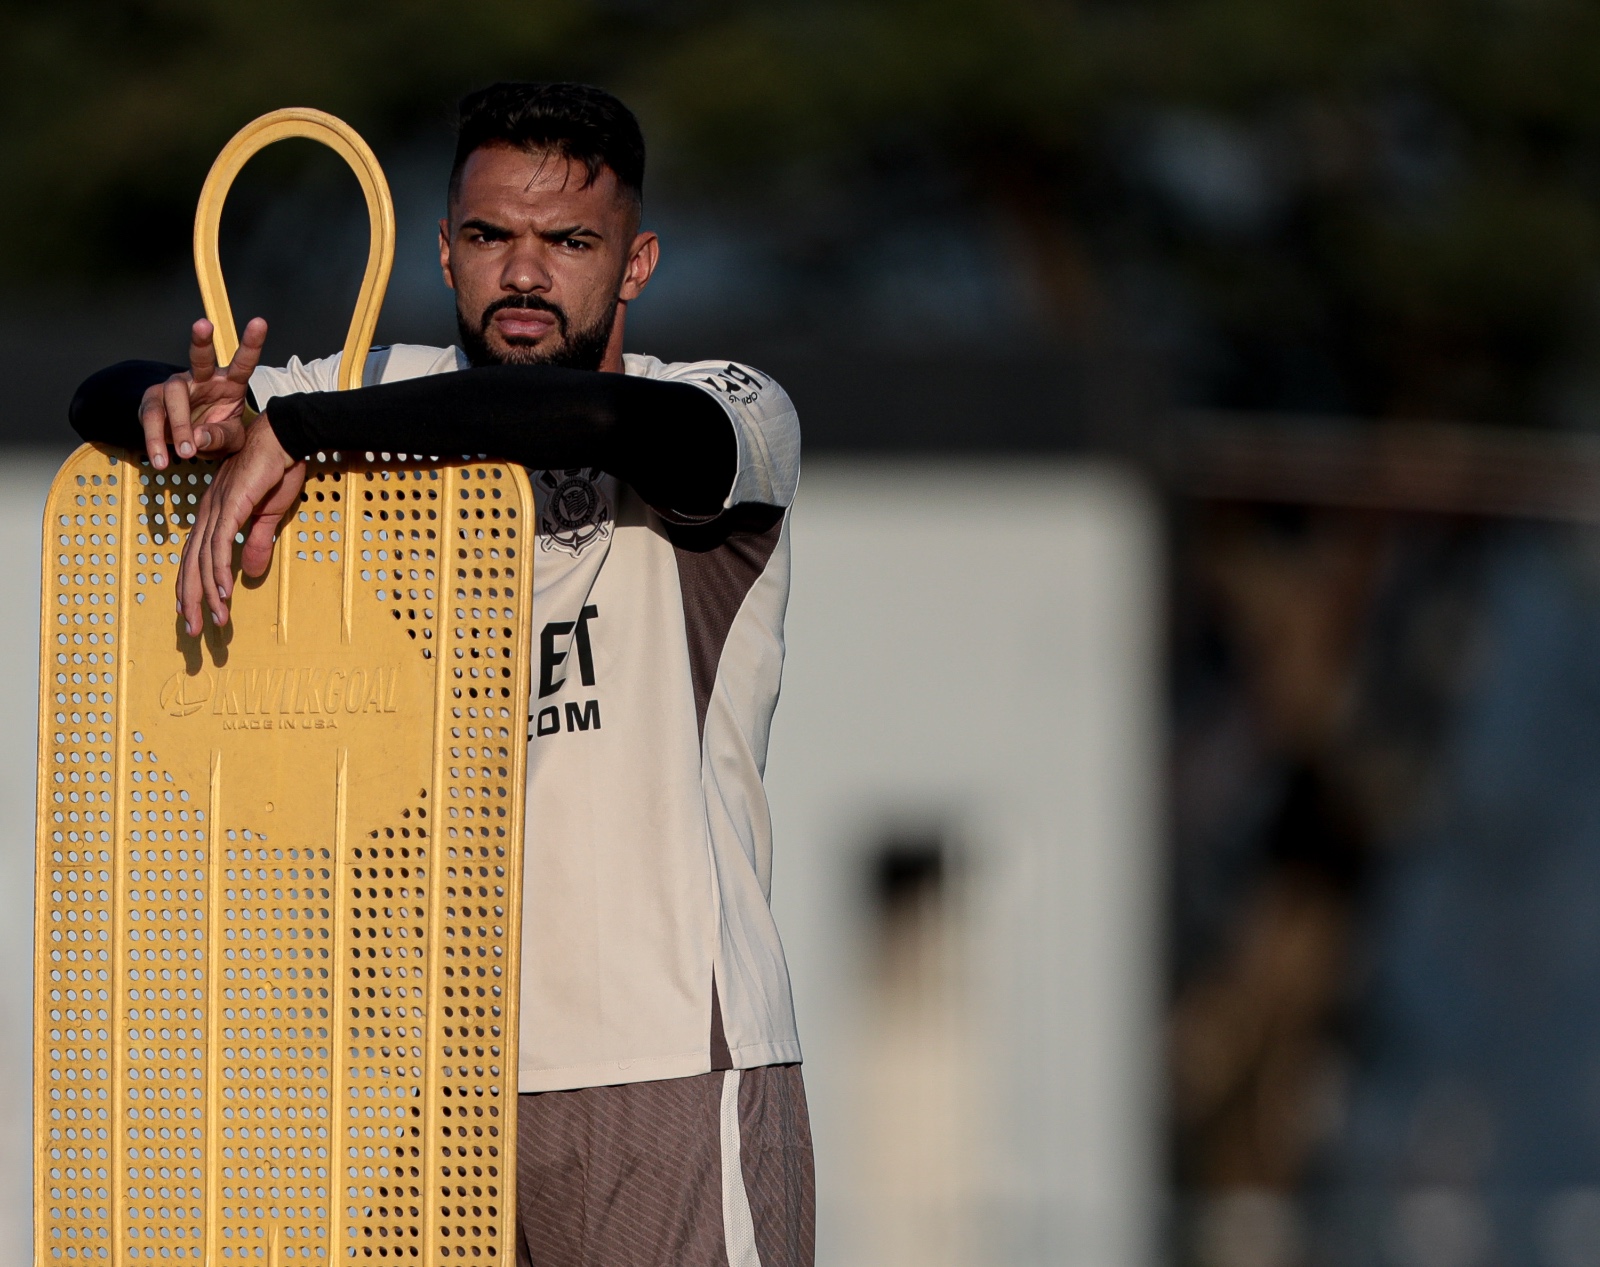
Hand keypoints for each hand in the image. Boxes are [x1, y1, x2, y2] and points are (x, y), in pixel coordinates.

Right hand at [139, 316, 267, 469]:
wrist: (187, 444)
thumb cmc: (216, 433)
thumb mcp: (229, 441)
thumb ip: (219, 437)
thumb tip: (197, 439)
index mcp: (230, 383)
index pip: (243, 363)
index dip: (251, 344)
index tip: (260, 322)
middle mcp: (202, 378)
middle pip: (200, 358)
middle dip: (201, 340)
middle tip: (203, 325)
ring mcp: (176, 387)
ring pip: (174, 395)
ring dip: (180, 425)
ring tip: (186, 452)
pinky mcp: (153, 400)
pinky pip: (151, 417)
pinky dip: (155, 440)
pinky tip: (159, 458)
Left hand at [177, 412, 303, 634]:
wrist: (285, 438)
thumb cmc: (278, 470)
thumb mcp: (270, 515)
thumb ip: (258, 543)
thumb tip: (250, 574)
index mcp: (215, 514)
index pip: (196, 556)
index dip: (192, 586)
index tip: (193, 612)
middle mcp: (209, 513)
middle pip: (191, 564)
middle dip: (191, 600)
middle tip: (193, 631)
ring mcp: (217, 509)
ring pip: (204, 561)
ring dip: (207, 594)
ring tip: (214, 621)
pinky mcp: (231, 506)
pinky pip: (221, 546)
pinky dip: (220, 572)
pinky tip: (223, 593)